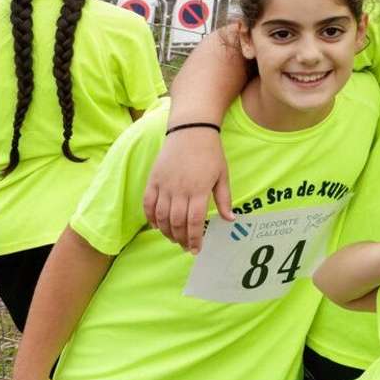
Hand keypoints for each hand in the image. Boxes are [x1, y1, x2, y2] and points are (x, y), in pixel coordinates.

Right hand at [143, 128, 232, 253]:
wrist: (191, 131)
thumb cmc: (210, 153)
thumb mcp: (223, 175)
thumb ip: (224, 199)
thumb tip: (231, 219)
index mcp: (198, 190)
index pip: (195, 222)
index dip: (195, 238)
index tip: (196, 249)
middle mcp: (179, 190)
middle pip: (177, 222)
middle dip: (181, 239)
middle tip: (186, 247)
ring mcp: (164, 185)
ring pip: (161, 217)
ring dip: (166, 232)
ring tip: (174, 239)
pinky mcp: (153, 180)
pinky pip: (148, 204)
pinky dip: (151, 218)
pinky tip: (157, 226)